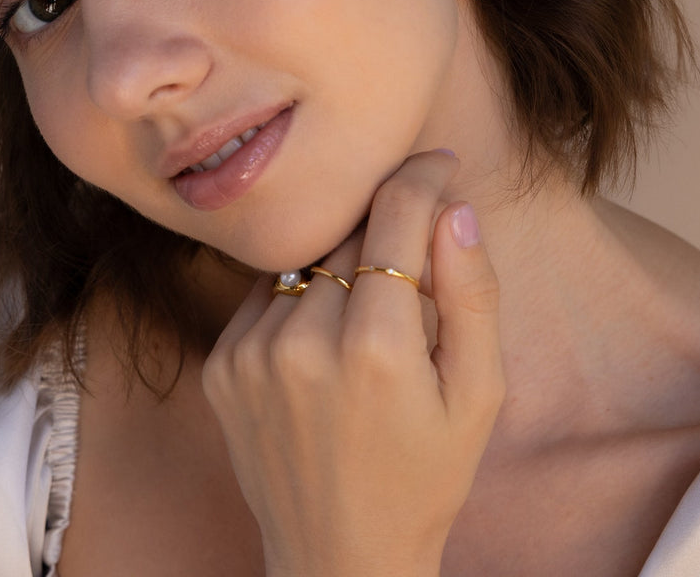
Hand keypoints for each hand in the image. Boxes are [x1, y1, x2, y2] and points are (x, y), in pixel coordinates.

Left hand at [201, 151, 504, 576]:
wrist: (337, 554)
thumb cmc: (424, 475)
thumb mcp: (478, 395)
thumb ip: (473, 295)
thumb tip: (455, 210)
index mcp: (377, 348)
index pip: (396, 215)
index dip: (422, 175)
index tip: (439, 161)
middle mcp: (302, 341)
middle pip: (350, 231)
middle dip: (388, 224)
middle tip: (415, 252)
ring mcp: (251, 350)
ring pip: (308, 257)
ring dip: (342, 261)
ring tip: (369, 313)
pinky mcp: (221, 362)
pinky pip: (268, 291)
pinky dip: (302, 295)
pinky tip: (325, 337)